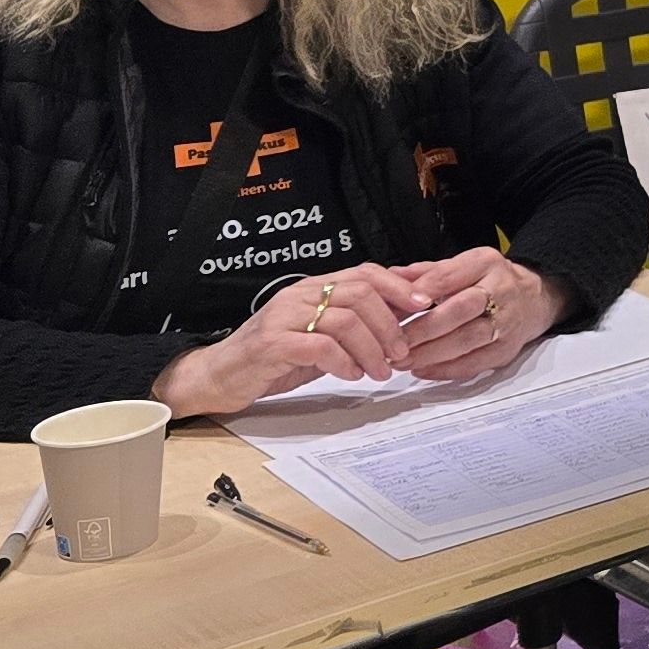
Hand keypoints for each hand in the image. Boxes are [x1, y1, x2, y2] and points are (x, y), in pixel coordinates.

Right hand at [150, 263, 424, 416]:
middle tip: (403, 353)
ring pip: (344, 319)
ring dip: (372, 348)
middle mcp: (301, 295)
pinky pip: (320, 346)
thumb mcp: (325, 335)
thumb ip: (359, 321)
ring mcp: (284, 317)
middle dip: (390, 324)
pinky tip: (352, 375)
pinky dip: (344, 362)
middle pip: (361, 293)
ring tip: (380, 371)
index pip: (366, 273)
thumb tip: (408, 309)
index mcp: (316, 288)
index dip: (400, 285)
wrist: (220, 376)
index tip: (428, 304)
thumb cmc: (277, 356)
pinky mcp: (272, 344)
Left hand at [396, 248, 565, 386]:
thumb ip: (427, 273)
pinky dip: (445, 370)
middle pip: (461, 309)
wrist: (535, 299)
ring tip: (402, 360)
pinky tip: (422, 370)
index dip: (420, 292)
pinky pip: (474, 363)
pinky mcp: (507, 349)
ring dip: (431, 353)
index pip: (449, 275)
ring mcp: (507, 322)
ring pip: (467, 339)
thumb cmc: (491, 282)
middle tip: (394, 340)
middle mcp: (501, 290)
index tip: (394, 305)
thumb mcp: (463, 265)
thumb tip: (389, 276)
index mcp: (486, 264)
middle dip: (424, 328)